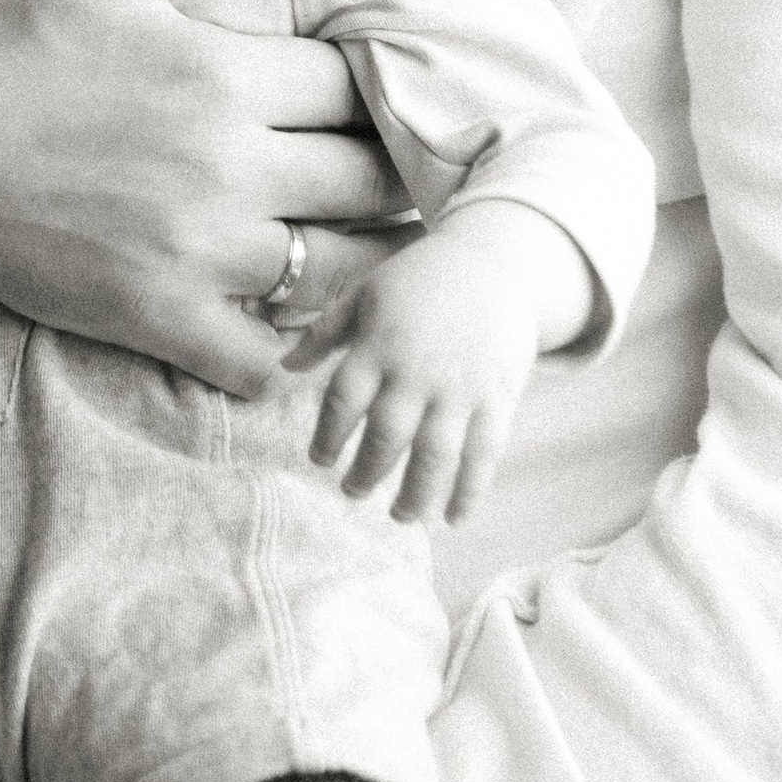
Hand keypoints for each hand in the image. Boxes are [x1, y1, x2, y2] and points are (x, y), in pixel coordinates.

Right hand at [0, 0, 406, 394]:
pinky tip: (270, 309)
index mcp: (221, 72)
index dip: (365, 83)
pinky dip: (280, 347)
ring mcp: (196, 254)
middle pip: (368, 180)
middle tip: (367, 158)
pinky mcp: (159, 319)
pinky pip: (264, 362)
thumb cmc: (6, 31)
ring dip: (350, 251)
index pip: (357, 86)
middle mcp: (225, 168)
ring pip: (337, 271)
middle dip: (377, 165)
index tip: (351, 86)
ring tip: (340, 228)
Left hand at [293, 201, 587, 522]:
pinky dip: (468, 492)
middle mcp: (417, 371)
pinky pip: (482, 455)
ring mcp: (460, 388)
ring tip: (399, 515)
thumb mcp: (364, 294)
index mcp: (379, 344)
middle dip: (365, 472)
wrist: (493, 261)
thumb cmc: (419, 279)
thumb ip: (325, 334)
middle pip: (386, 436)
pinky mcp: (497, 398)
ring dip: (414, 494)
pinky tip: (451, 519)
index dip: (327, 435)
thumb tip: (284, 367)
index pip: (343, 400)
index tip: (318, 459)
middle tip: (350, 493)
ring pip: (434, 456)